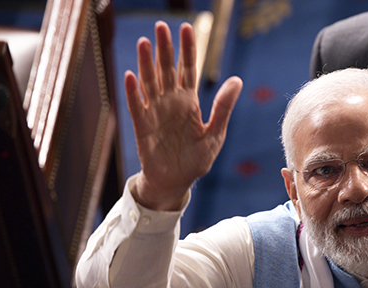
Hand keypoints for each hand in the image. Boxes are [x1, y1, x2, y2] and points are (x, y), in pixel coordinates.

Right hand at [125, 21, 242, 209]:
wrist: (176, 182)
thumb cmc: (196, 159)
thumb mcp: (215, 134)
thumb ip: (223, 108)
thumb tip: (237, 81)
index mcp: (189, 102)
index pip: (188, 69)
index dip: (187, 49)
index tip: (187, 28)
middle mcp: (170, 103)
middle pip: (166, 70)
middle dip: (164, 49)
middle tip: (161, 26)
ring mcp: (155, 113)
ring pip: (150, 83)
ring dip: (146, 63)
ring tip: (145, 42)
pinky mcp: (142, 127)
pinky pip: (137, 106)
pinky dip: (133, 92)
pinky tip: (130, 75)